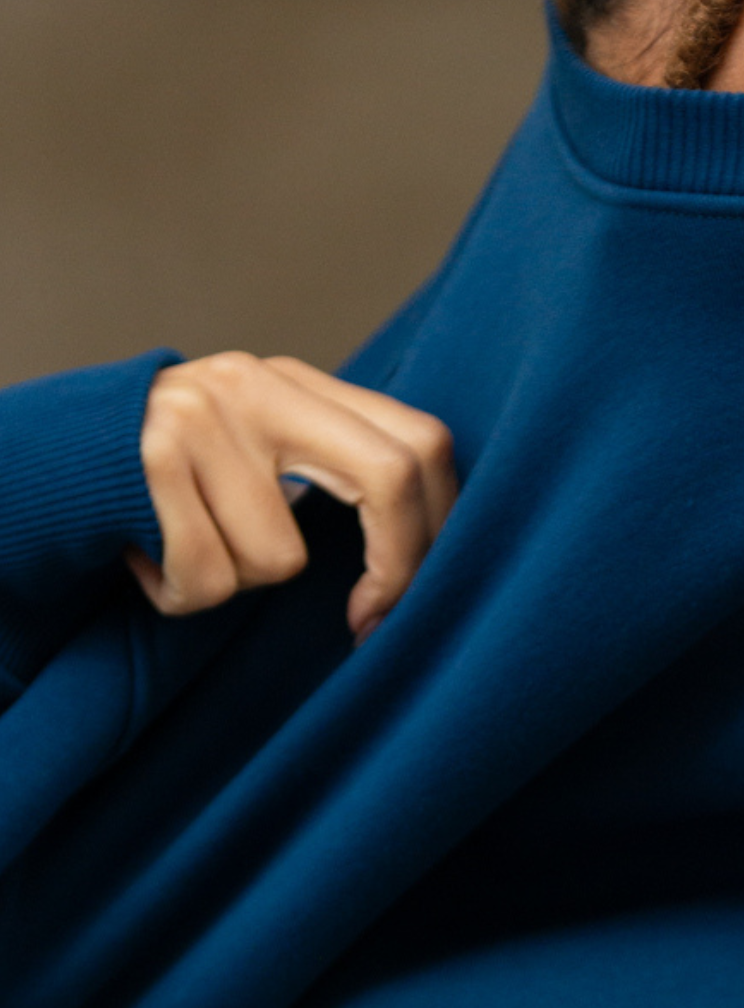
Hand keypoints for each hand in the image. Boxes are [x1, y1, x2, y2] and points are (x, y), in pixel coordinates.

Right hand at [131, 354, 456, 641]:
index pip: (419, 442)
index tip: (420, 593)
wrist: (40, 465)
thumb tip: (435, 559)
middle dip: (397, 568)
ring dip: (235, 583)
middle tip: (369, 624)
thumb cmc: (165, 484)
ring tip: (186, 550)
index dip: (440, 527)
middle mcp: (254, 384)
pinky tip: (146, 558)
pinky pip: (208, 577)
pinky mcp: (147, 463)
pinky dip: (180, 594)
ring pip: (280, 556)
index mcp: (294, 382)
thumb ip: (332, 475)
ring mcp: (198, 418)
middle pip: (387, 476)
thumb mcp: (255, 457)